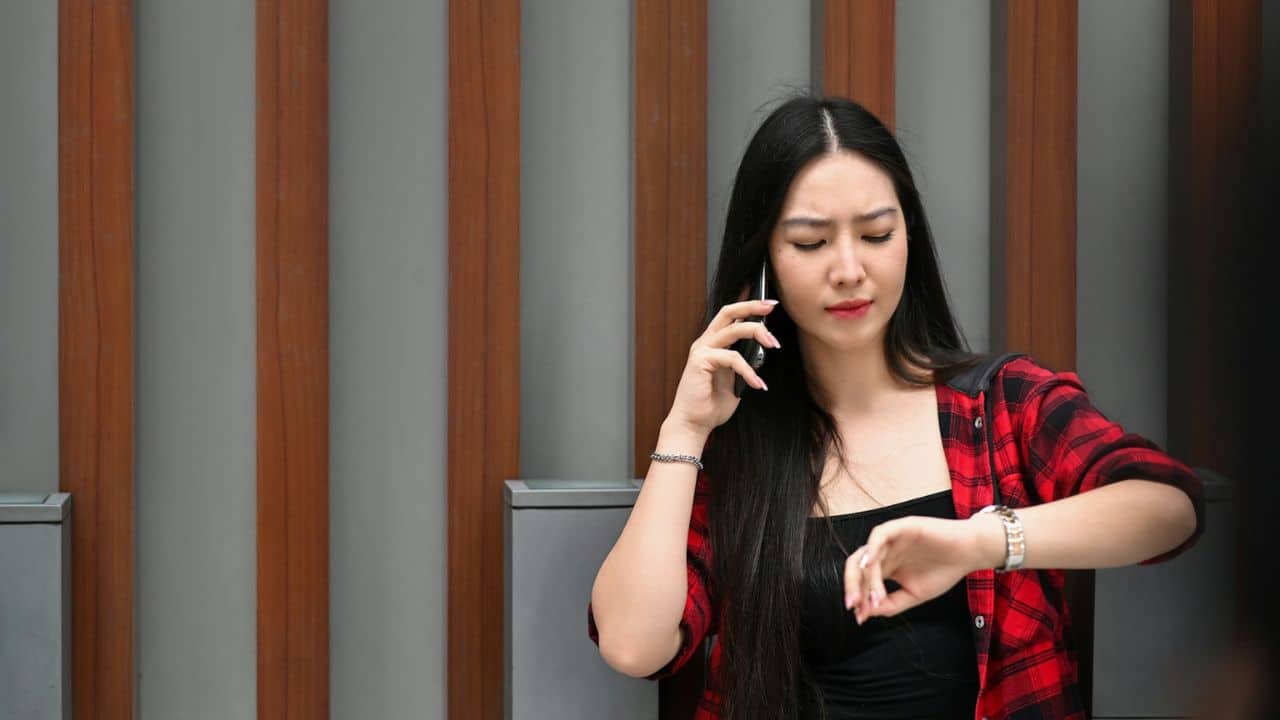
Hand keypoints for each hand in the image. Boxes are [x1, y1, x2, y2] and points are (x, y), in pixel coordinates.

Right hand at [664, 297, 780, 436]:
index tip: (769, 303)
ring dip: (757, 333)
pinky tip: (758, 384)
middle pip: (728, 312)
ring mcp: (702, 351)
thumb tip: (762, 351)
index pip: (730, 317)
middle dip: (752, 306)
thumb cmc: (711, 404)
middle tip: (772, 306)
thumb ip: (744, 363)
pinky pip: (731, 358)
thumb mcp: (735, 379)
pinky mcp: (700, 362)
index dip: (748, 306)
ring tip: (774, 344)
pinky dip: (748, 370)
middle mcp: (706, 343)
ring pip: (733, 329)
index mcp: (713, 344)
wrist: (694, 424)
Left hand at [843, 515, 995, 623]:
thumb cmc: (944, 570)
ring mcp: (891, 539)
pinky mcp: (902, 526)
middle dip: (852, 586)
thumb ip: (892, 604)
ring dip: (865, 575)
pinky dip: (872, 548)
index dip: (859, 598)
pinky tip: (870, 564)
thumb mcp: (915, 595)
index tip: (860, 617)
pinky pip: (880, 534)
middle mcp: (884, 552)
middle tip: (855, 606)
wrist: (970, 553)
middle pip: (857, 566)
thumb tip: (868, 613)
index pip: (862, 580)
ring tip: (872, 595)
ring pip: (867, 554)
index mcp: (885, 567)